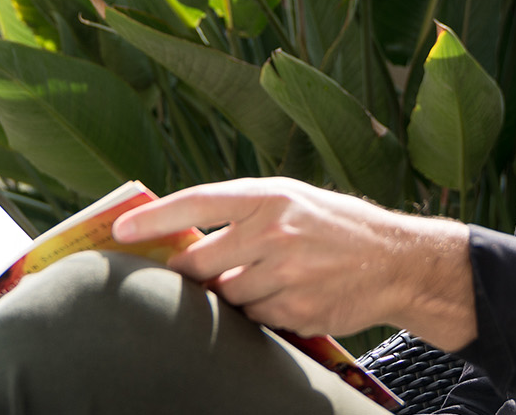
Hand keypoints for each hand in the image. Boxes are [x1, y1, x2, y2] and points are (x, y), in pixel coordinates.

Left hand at [112, 177, 476, 348]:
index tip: (120, 231)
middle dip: (192, 273)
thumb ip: (241, 212)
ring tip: (266, 279)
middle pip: (200, 264)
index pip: (196, 204)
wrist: (396, 260)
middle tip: (194, 273)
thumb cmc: (335, 225)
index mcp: (269, 196)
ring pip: (227, 297)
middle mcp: (274, 233)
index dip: (153, 219)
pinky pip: (255, 318)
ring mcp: (285, 274)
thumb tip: (181, 236)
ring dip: (233, 295)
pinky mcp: (296, 309)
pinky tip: (288, 295)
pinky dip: (260, 312)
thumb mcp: (292, 200)